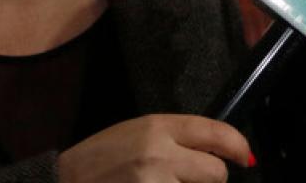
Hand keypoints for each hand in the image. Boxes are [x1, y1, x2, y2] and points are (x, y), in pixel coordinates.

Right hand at [57, 114, 251, 182]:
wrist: (62, 182)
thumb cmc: (101, 158)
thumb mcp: (138, 132)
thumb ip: (179, 137)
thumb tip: (221, 149)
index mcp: (157, 128)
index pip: (216, 133)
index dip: (238, 146)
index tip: (244, 156)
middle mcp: (159, 155)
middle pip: (215, 172)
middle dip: (210, 178)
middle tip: (191, 178)